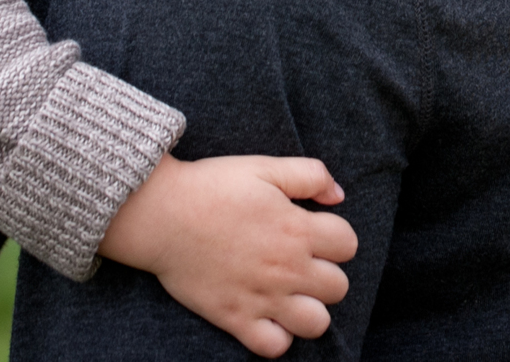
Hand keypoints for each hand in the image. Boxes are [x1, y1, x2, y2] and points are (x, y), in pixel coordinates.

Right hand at [98, 154, 357, 357]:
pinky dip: (277, 337)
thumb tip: (338, 196)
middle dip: (326, 274)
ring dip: (309, 310)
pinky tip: (268, 315)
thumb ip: (309, 175)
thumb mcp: (264, 167)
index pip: (348, 245)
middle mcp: (286, 267)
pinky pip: (274, 347)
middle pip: (338, 287)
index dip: (336, 237)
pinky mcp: (235, 318)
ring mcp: (262, 297)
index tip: (315, 232)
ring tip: (291, 293)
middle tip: (302, 263)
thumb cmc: (211, 187)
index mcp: (296, 228)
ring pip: (316, 323)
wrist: (160, 215)